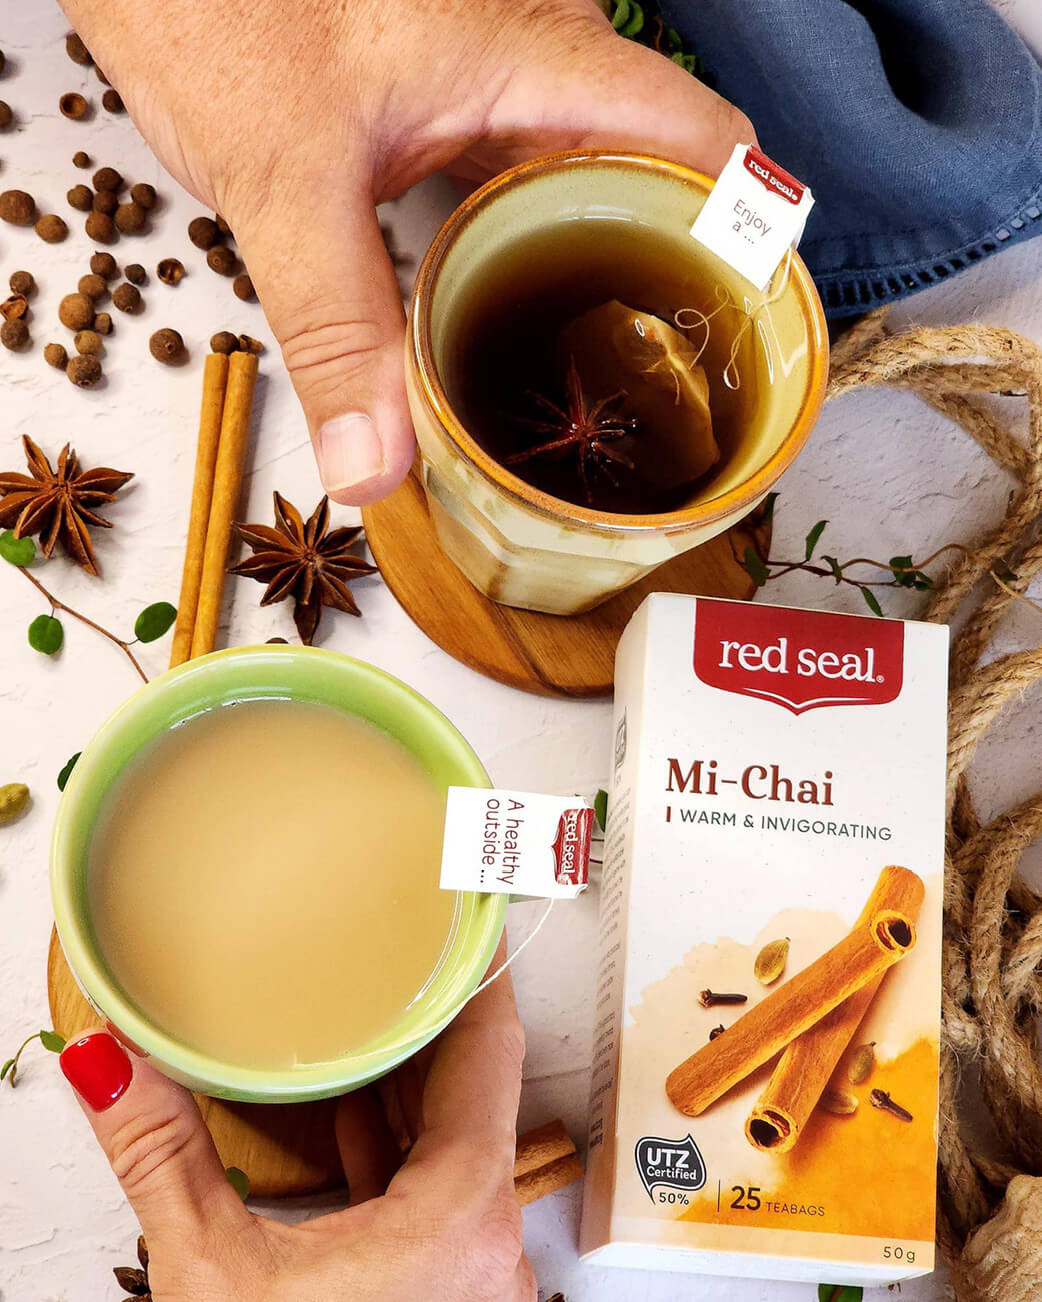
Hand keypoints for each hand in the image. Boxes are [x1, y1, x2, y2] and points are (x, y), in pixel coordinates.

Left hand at [59, 0, 753, 504]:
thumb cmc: (217, 4)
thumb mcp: (283, 182)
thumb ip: (336, 329)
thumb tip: (378, 468)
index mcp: (537, 59)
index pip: (703, 144)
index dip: (751, 235)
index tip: (758, 330)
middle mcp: (538, 65)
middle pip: (661, 175)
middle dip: (676, 278)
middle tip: (679, 393)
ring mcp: (497, 80)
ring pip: (595, 181)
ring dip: (607, 269)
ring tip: (617, 378)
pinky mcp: (451, 103)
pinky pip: (529, 181)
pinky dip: (537, 250)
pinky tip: (518, 318)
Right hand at [59, 945, 531, 1299]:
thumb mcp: (215, 1278)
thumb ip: (162, 1159)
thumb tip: (112, 1066)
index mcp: (460, 1215)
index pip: (489, 1047)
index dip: (475, 971)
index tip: (463, 914)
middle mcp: (489, 1242)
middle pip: (470, 1089)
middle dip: (419, 1023)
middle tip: (389, 952)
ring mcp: (473, 1274)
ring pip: (452, 1142)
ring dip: (401, 1088)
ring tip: (358, 1022)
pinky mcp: (446, 1295)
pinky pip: (434, 1192)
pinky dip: (393, 1151)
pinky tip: (347, 1125)